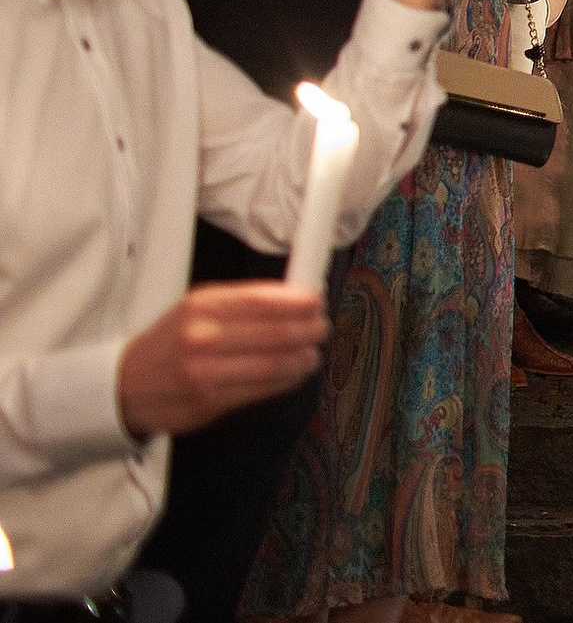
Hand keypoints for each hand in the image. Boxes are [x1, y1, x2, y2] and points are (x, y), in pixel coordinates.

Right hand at [117, 282, 329, 437]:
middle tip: (322, 328)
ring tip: (312, 353)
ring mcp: (205, 374)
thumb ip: (243, 302)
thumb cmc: (170, 341)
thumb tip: (296, 297)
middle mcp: (202, 338)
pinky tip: (294, 373)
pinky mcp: (209, 403)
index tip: (317, 301)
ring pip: (273, 365)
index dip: (297, 302)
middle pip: (274, 334)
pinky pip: (261, 391)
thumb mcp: (196, 307)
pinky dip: (286, 381)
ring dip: (303, 359)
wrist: (124, 385)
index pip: (262, 301)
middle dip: (309, 330)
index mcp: (201, 306)